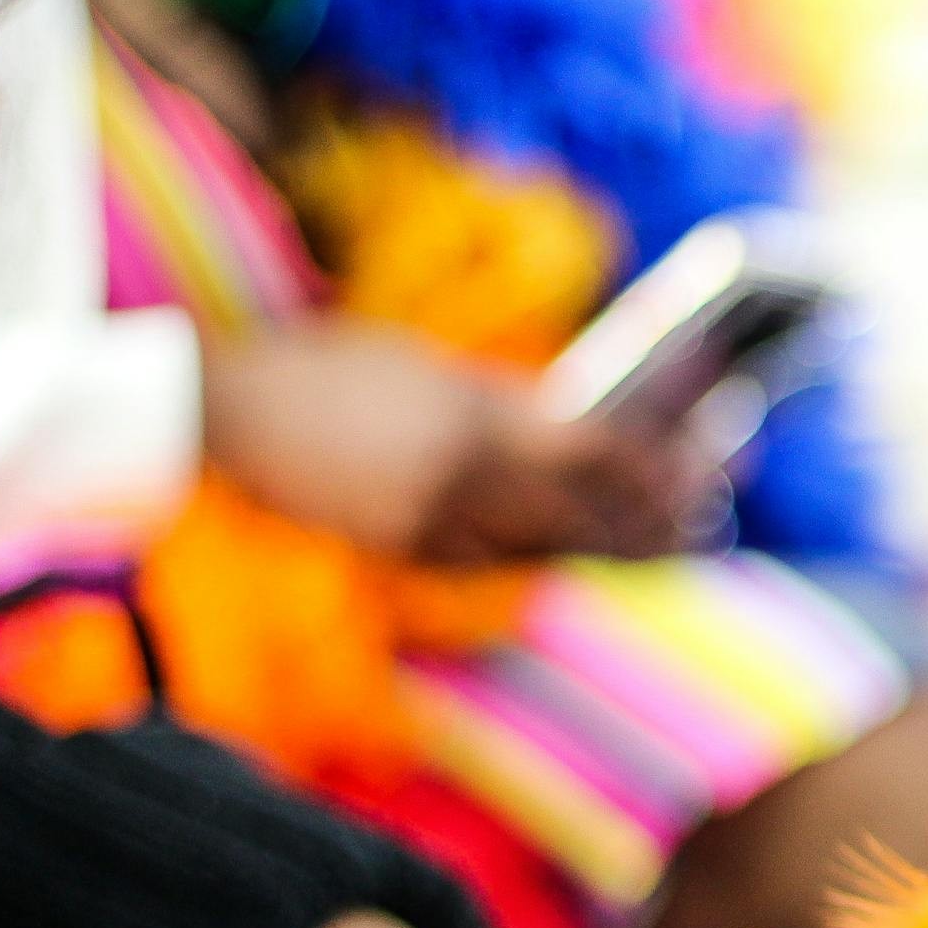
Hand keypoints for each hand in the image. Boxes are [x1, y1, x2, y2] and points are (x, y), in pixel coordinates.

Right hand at [199, 320, 719, 564]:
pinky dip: (534, 552)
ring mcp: (434, 520)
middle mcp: (467, 475)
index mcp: (477, 414)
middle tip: (703, 521)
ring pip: (545, 546)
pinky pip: (490, 560)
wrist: (223, 406)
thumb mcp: (426, 369)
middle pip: (587, 515)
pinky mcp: (404, 549)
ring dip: (605, 545)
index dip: (656, 468)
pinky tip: (562, 547)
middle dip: (651, 523)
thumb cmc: (326, 366)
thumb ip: (499, 404)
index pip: (598, 450)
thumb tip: (570, 427)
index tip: (699, 468)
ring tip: (659, 541)